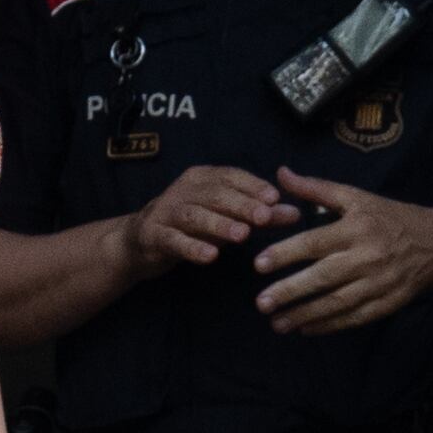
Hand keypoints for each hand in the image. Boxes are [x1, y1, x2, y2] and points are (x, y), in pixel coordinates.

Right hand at [121, 165, 298, 278]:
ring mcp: (165, 212)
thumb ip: (258, 214)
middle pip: (215, 194)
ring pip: (194, 215)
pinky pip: (174, 240)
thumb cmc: (189, 225)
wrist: (138, 241)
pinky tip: (210, 256)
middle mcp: (183, 190)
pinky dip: (192, 247)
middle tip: (264, 217)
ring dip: (219, 224)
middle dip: (241, 205)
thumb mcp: (223, 217)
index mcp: (201, 178)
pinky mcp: (153, 235)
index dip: (252, 185)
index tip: (275, 198)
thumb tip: (294, 212)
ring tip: (242, 235)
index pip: (230, 176)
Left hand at [250, 168, 432, 335]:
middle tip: (261, 303)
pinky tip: (306, 329)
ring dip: (305, 315)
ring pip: (336, 302)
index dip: (286, 253)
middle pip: (323, 277)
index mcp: (357, 228)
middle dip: (290, 291)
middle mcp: (367, 257)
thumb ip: (316, 188)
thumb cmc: (391, 217)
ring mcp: (378, 283)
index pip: (316, 243)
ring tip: (278, 323)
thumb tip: (281, 173)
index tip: (259, 264)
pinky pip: (354, 318)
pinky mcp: (387, 304)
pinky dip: (329, 326)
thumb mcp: (356, 197)